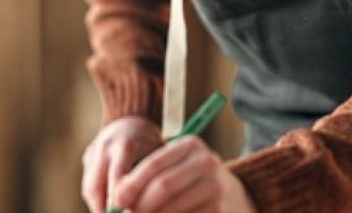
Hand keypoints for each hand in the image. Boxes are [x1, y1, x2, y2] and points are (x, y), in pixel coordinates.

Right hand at [81, 116, 163, 212]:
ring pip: (89, 188)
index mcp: (125, 144)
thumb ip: (150, 180)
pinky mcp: (87, 157)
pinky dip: (97, 199)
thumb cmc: (152, 143)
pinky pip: (89, 184)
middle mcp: (104, 146)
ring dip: (98, 207)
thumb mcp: (157, 157)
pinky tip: (108, 210)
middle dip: (104, 209)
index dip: (119, 202)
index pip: (117, 179)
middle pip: (96, 187)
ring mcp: (93, 151)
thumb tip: (147, 207)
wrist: (132, 120)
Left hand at [110, 136, 255, 212]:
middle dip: (139, 205)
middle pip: (162, 187)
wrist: (235, 196)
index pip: (154, 165)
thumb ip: (149, 178)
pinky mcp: (220, 209)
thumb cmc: (192, 182)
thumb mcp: (175, 169)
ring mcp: (216, 187)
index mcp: (190, 145)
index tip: (115, 201)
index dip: (131, 184)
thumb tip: (117, 198)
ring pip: (171, 207)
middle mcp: (206, 162)